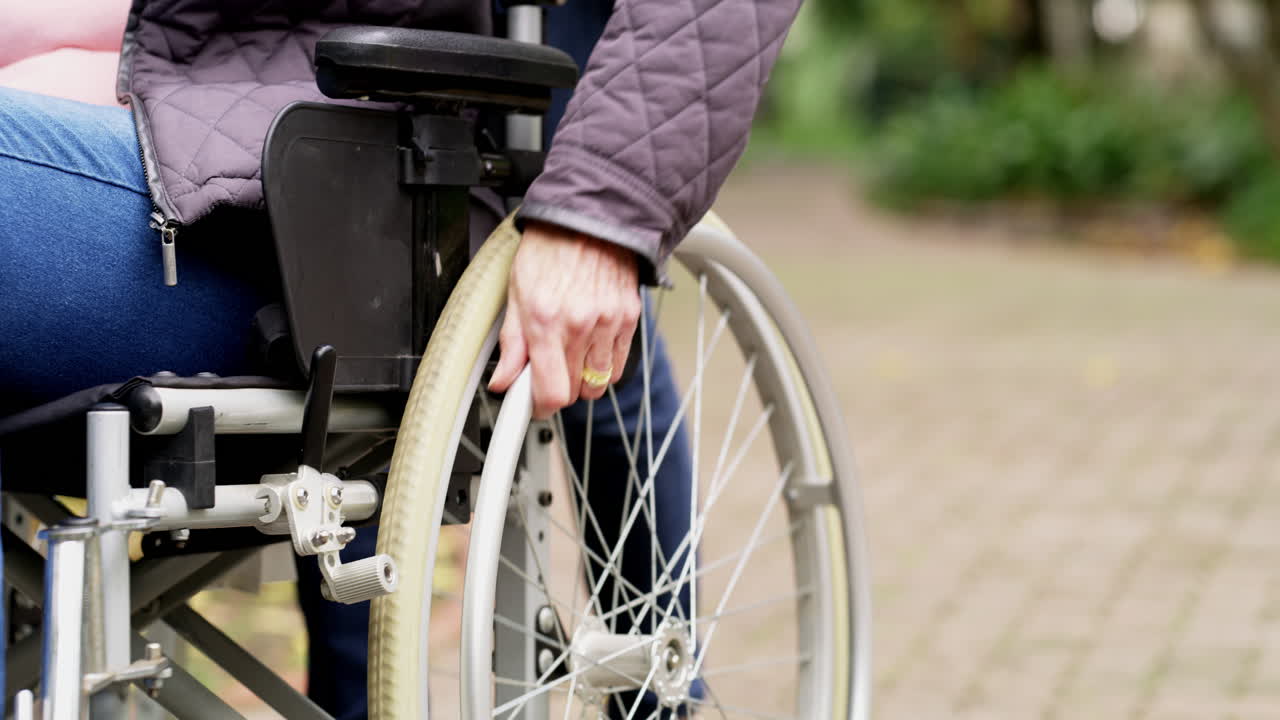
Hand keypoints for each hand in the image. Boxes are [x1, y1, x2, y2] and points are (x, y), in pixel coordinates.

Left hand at [488, 221, 641, 418]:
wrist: (589, 218)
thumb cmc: (550, 249)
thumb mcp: (517, 292)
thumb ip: (511, 343)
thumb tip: (503, 382)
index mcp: (546, 321)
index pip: (551, 393)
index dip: (539, 407)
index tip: (532, 404)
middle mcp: (580, 325)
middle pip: (573, 392)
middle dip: (557, 386)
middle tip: (547, 367)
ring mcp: (609, 323)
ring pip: (597, 382)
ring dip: (582, 378)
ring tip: (570, 352)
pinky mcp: (629, 318)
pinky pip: (619, 364)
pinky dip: (604, 365)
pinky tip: (591, 345)